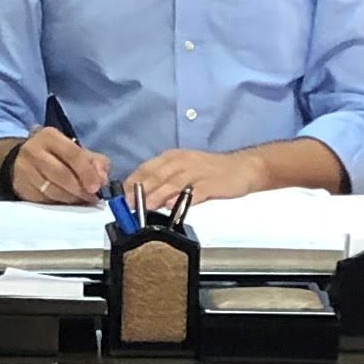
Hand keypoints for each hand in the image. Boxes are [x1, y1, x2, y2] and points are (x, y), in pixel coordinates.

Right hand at [10, 127, 109, 204]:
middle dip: (80, 189)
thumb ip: (94, 161)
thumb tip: (103, 178)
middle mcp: (34, 151)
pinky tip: (68, 204)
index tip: (97, 187)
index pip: (72, 154)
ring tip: (82, 201)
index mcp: (50, 136)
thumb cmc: (55, 154)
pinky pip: (44, 201)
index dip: (86, 171)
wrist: (21, 160)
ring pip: (52, 190)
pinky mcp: (22, 188)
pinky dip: (59, 205)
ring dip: (71, 199)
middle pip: (61, 174)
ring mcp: (25, 171)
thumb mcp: (74, 149)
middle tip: (92, 197)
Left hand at [124, 148, 267, 210]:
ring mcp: (197, 172)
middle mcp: (183, 161)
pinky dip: (182, 198)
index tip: (120, 196)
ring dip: (156, 195)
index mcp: (174, 157)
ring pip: (172, 183)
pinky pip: (194, 192)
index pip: (147, 168)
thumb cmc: (212, 171)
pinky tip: (173, 205)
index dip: (132, 182)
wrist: (243, 167)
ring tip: (143, 207)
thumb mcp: (185, 170)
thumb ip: (165, 182)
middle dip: (139, 190)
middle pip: (157, 175)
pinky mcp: (211, 183)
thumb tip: (143, 196)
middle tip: (126, 204)